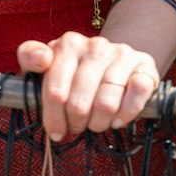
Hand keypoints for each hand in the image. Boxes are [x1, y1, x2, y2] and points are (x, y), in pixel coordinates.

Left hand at [16, 32, 159, 140]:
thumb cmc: (74, 71)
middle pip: (79, 104)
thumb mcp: (47, 65)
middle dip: (76, 124)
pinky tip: (117, 118)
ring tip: (96, 123)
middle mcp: (96, 45)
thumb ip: (31, 57)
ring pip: (106, 104)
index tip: (56, 131)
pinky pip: (136, 95)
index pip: (55, 92)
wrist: (113, 61)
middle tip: (77, 126)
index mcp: (68, 44)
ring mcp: (122, 54)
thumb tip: (40, 60)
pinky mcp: (144, 66)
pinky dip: (126, 114)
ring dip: (99, 123)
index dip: (54, 119)